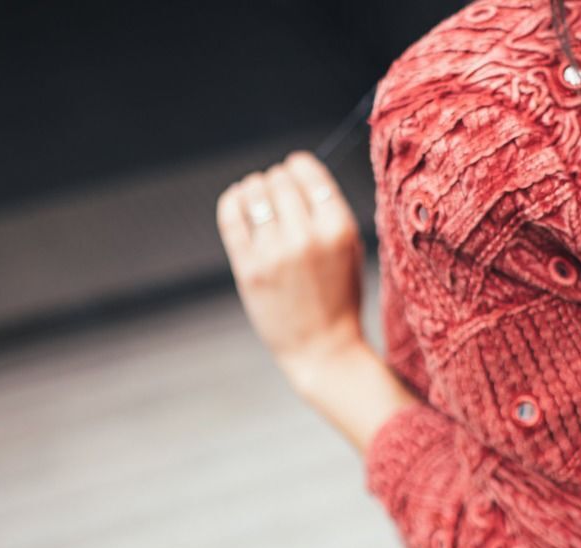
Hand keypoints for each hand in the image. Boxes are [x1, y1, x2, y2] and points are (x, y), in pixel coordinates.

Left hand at [216, 151, 367, 384]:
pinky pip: (231, 216)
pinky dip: (233, 201)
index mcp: (339, 229)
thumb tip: (296, 171)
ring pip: (254, 193)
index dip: (297, 166)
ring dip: (254, 188)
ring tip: (257, 197)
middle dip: (276, 181)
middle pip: (279, 180)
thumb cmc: (339, 296)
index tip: (293, 169)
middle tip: (276, 194)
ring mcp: (274, 253)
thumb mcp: (349, 249)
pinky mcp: (248, 269)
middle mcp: (306, 237)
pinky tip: (239, 203)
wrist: (322, 348)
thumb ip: (328, 211)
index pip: (308, 173)